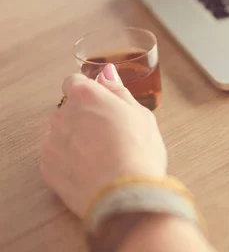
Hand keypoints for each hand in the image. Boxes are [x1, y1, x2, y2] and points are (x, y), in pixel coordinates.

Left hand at [41, 64, 166, 217]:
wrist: (125, 195)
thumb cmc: (139, 151)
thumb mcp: (141, 114)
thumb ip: (118, 92)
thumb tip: (107, 73)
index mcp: (87, 95)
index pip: (75, 81)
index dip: (90, 92)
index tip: (103, 104)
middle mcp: (63, 114)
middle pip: (69, 109)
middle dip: (85, 117)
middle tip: (112, 135)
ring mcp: (52, 141)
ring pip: (62, 133)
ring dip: (76, 139)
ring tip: (103, 157)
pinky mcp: (47, 167)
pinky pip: (57, 157)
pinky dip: (70, 161)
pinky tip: (92, 170)